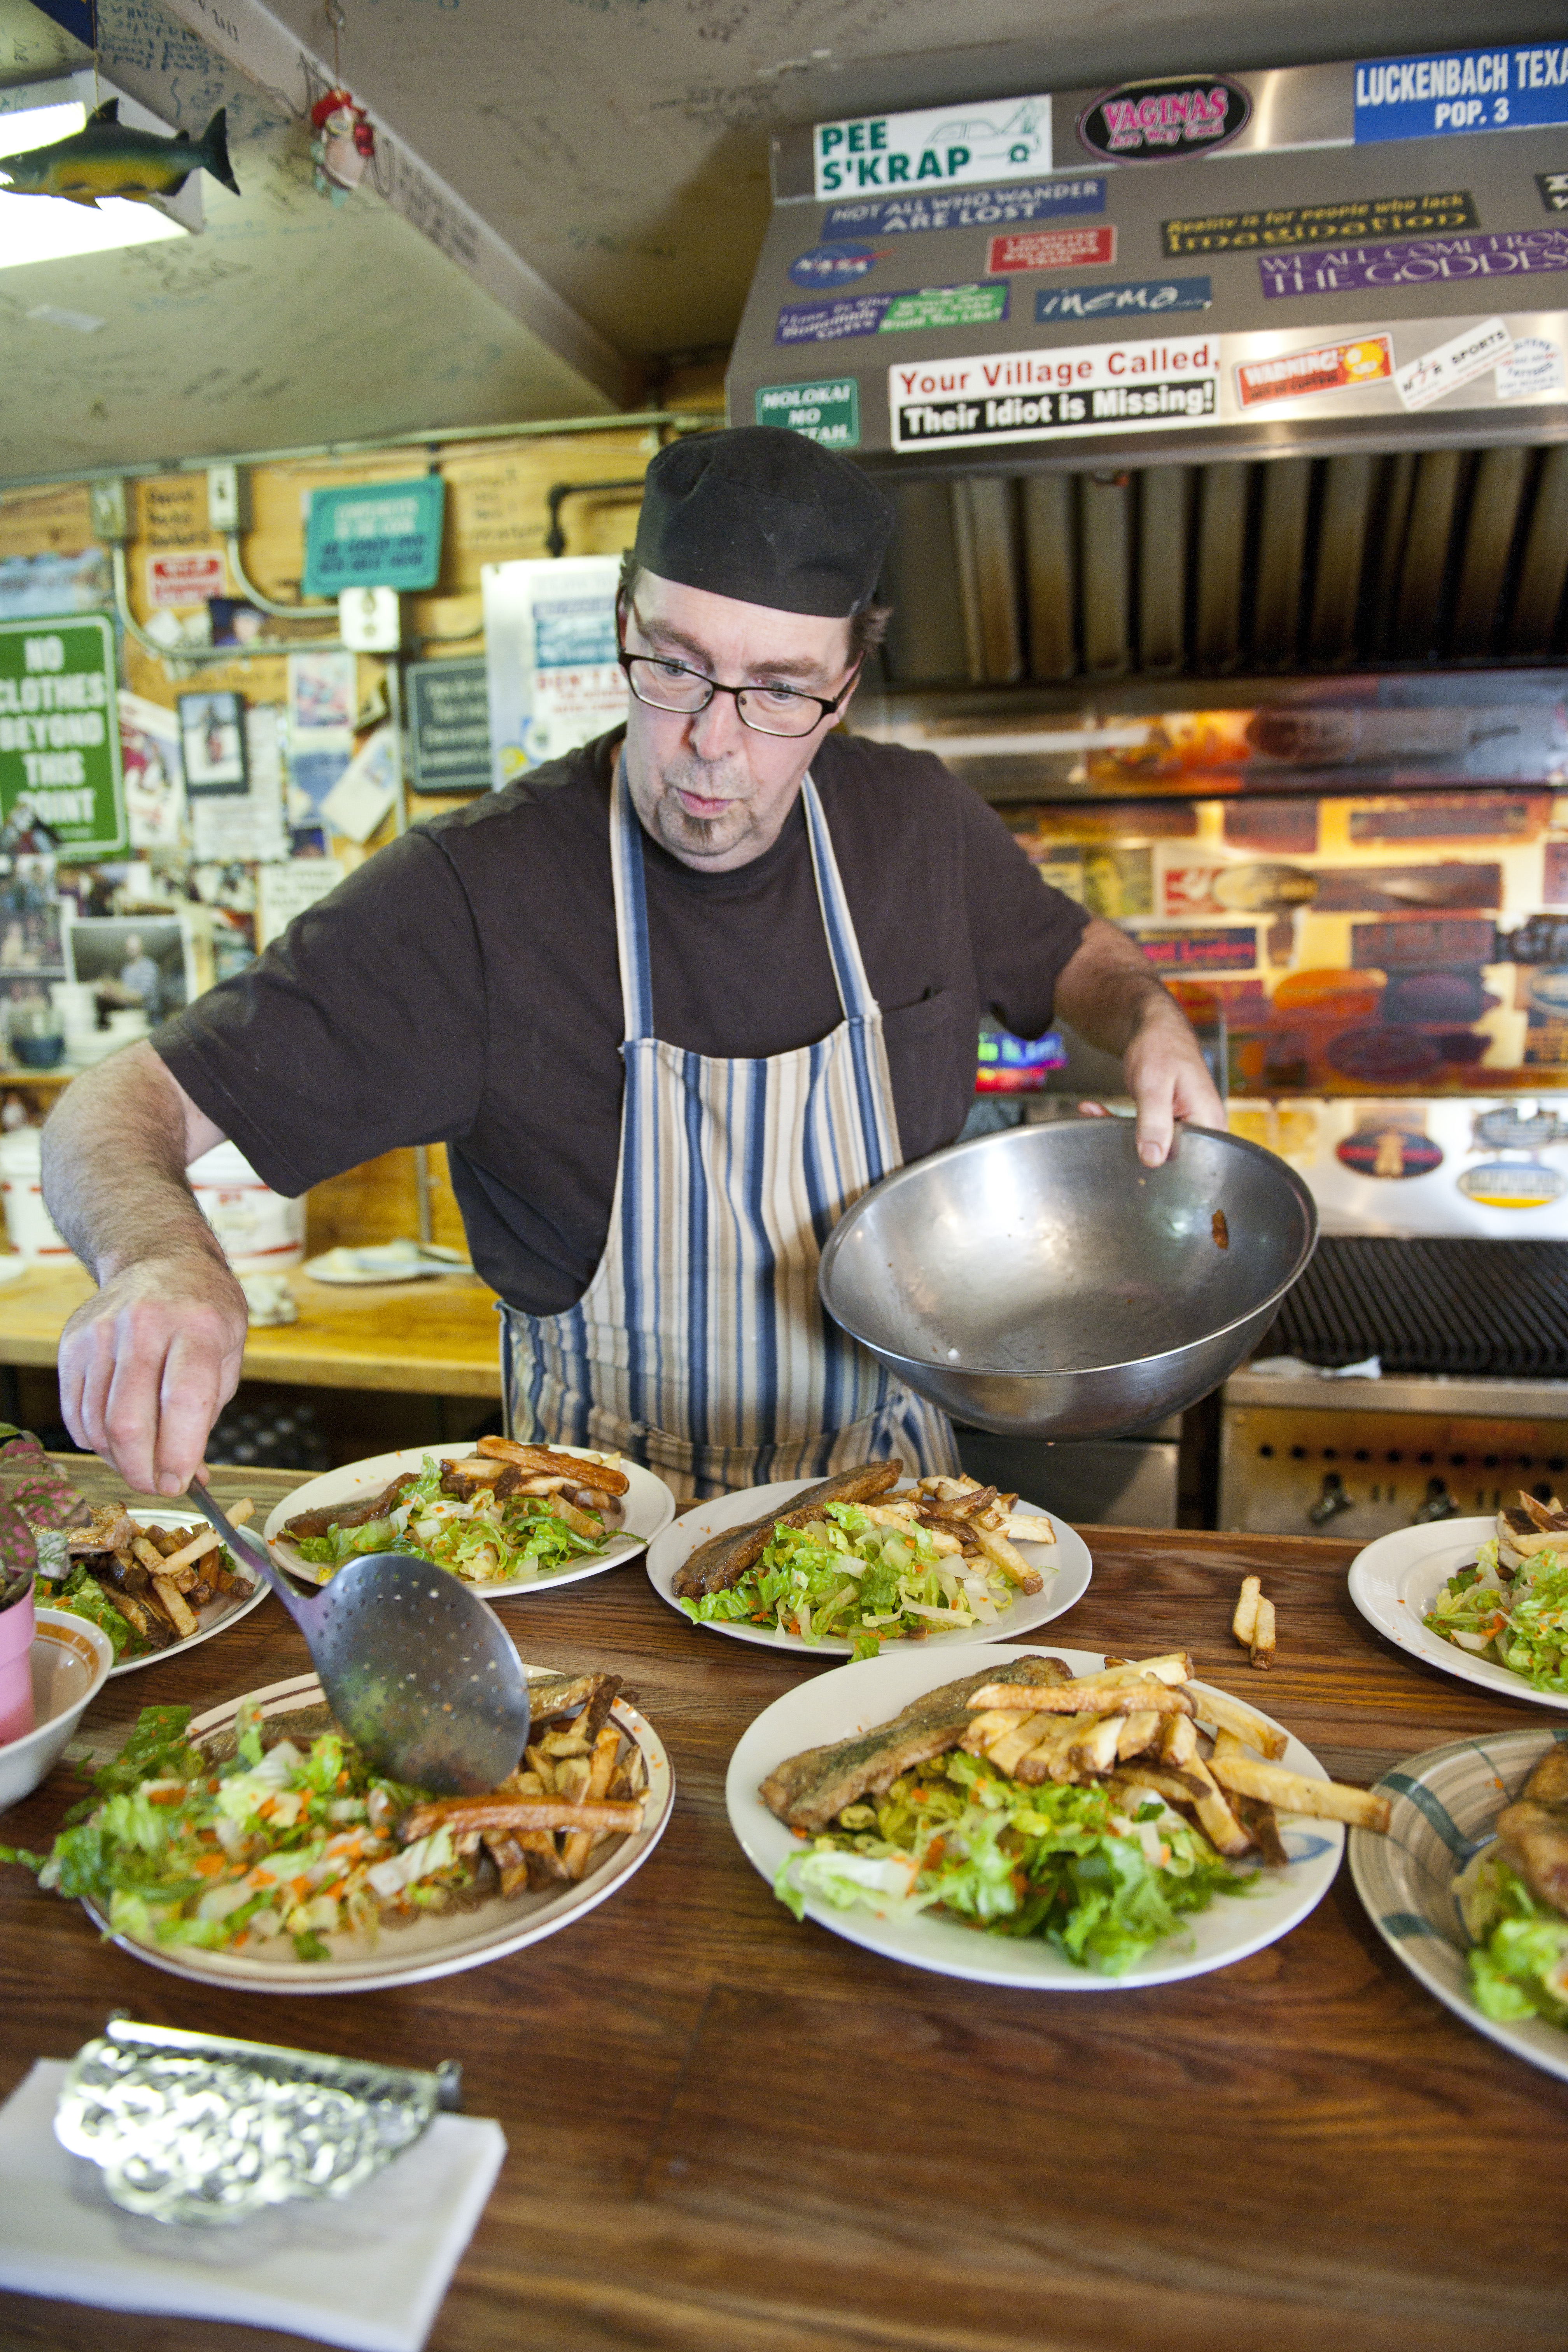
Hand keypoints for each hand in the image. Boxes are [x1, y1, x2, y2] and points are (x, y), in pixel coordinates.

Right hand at [57, 1252, 246, 1495]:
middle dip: (143, 1472)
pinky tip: (117, 1438)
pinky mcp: (73, 1343)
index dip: (180, 1454)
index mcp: (198, 1326)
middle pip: (130, 1422)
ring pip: (97, 1424)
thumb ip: (207, 1416)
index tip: (180, 1483)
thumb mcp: (228, 1354)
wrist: (161, 1259)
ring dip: (119, 1460)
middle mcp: (144, 1325)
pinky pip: (75, 1413)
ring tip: (142, 1461)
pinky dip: (95, 1440)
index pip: (184, 1402)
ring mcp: (101, 1333)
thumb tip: (189, 1477)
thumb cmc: (203, 1313)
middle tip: (158, 1487)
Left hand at [1081, 998, 1224, 1168]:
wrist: (1158, 1027)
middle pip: (1167, 1155)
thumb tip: (1153, 1160)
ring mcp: (1187, 1125)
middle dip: (1129, 1142)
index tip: (1122, 1141)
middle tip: (1097, 1119)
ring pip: (1151, 1144)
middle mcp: (1203, 1127)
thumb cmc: (1161, 1047)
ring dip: (1118, 1130)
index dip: (1152, 1156)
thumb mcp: (1153, 1084)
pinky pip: (1145, 1132)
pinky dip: (1118, 1122)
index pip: (1185, 1159)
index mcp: (1208, 1121)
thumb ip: (1154, 1122)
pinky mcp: (1171, 1122)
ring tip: (1091, 1109)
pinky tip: (1094, 1109)